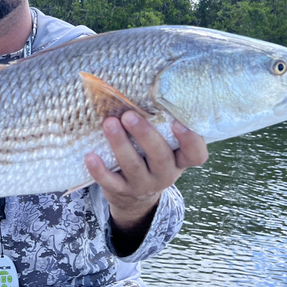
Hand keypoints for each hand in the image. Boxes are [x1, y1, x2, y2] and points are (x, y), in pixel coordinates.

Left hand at [85, 112, 207, 232]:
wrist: (135, 198)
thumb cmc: (150, 159)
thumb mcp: (163, 147)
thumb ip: (160, 126)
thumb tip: (142, 88)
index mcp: (179, 160)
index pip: (195, 154)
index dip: (190, 140)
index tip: (177, 122)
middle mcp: (165, 174)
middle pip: (160, 157)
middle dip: (145, 134)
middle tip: (129, 115)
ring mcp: (144, 185)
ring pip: (133, 166)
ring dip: (120, 144)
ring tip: (108, 124)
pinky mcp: (122, 191)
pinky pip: (111, 182)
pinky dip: (100, 170)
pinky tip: (90, 156)